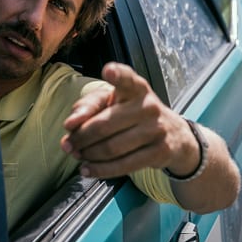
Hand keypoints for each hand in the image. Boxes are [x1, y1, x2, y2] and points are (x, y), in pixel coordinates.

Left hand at [61, 62, 240, 212]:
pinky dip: (100, 170)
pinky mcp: (159, 152)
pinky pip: (123, 165)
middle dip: (80, 137)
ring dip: (88, 155)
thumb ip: (88, 107)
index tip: (108, 71)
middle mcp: (148, 106)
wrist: (173, 135)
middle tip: (68, 145)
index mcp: (136, 88)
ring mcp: (156, 129)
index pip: (127, 79)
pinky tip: (87, 170)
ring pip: (111, 147)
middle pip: (104, 124)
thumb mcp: (114, 101)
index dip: (118, 74)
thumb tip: (70, 126)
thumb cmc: (132, 114)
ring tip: (78, 156)